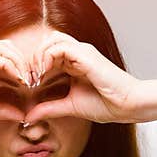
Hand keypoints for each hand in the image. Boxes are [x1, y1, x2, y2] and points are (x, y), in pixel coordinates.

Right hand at [0, 40, 30, 121]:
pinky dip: (11, 68)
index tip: (31, 84)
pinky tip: (18, 82)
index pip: (5, 53)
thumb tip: (20, 115)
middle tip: (34, 81)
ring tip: (29, 82)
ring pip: (6, 49)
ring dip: (21, 65)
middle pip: (9, 47)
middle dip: (25, 62)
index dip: (21, 66)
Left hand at [25, 31, 142, 123]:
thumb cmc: (106, 104)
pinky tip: (43, 74)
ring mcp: (82, 52)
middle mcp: (78, 53)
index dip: (35, 65)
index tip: (29, 85)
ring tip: (36, 76)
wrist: (127, 106)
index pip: (48, 52)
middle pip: (48, 42)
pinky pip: (58, 47)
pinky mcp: (85, 55)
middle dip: (34, 58)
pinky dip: (46, 57)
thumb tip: (29, 116)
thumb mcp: (70, 106)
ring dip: (39, 56)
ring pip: (52, 40)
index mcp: (75, 63)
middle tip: (29, 78)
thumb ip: (49, 108)